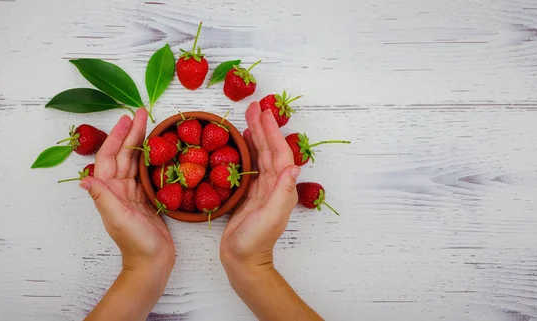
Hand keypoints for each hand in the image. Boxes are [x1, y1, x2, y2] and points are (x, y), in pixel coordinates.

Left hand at [80, 108, 174, 272]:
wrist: (152, 263)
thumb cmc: (136, 244)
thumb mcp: (119, 220)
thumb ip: (104, 198)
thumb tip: (85, 178)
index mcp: (110, 191)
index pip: (110, 157)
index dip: (117, 137)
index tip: (128, 119)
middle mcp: (119, 189)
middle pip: (124, 155)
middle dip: (132, 133)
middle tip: (143, 113)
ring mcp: (133, 194)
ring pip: (135, 162)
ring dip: (141, 143)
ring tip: (151, 125)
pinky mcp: (146, 200)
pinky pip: (147, 174)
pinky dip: (151, 160)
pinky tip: (159, 151)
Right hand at [220, 102, 300, 269]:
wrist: (243, 260)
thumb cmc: (255, 241)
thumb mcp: (270, 216)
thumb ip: (282, 192)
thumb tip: (293, 167)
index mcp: (281, 187)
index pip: (278, 153)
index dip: (272, 132)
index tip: (264, 113)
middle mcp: (274, 185)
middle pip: (269, 149)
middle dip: (263, 127)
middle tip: (253, 106)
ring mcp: (262, 189)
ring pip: (260, 155)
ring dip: (256, 135)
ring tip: (248, 117)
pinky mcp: (250, 195)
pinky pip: (250, 166)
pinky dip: (247, 151)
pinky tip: (243, 143)